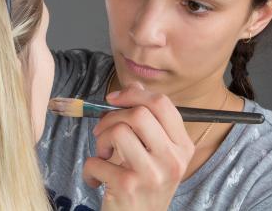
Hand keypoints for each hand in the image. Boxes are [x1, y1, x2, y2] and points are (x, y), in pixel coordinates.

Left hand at [83, 85, 194, 210]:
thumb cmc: (144, 183)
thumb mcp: (155, 152)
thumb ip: (148, 119)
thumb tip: (134, 85)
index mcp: (182, 146)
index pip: (162, 104)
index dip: (134, 94)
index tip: (114, 99)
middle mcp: (173, 159)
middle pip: (139, 113)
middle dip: (112, 117)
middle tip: (103, 132)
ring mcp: (153, 174)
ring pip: (119, 131)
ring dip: (101, 140)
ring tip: (103, 155)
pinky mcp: (129, 187)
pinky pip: (97, 160)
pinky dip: (89, 168)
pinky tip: (96, 179)